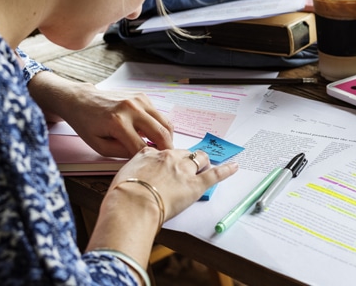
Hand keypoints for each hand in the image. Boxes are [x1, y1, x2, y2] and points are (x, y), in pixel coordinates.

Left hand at [28, 72, 172, 156]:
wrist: (81, 100)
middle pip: (161, 133)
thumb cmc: (87, 124)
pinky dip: (159, 126)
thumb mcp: (99, 146)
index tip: (153, 167)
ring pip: (165, 123)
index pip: (143, 147)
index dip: (150, 160)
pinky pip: (159, 115)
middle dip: (167, 150)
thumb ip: (122, 153)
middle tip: (167, 160)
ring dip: (167, 137)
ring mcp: (139, 100)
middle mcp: (132, 108)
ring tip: (161, 147)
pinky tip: (151, 133)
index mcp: (118, 122)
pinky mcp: (143, 96)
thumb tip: (142, 158)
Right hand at [87, 148, 238, 263]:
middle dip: (185, 159)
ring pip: (199, 159)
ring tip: (207, 164)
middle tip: (186, 167)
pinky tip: (234, 166)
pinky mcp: (196, 184)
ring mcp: (183, 170)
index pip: (160, 152)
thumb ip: (131, 173)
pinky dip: (226, 170)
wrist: (132, 204)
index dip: (164, 159)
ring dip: (203, 162)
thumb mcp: (121, 177)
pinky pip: (215, 174)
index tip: (165, 163)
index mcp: (149, 155)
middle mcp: (168, 158)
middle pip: (182, 153)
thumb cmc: (122, 196)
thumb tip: (132, 176)